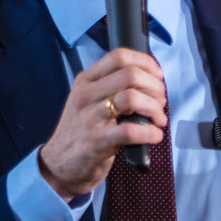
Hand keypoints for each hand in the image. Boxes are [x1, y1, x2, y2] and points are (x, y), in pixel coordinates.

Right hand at [39, 49, 167, 197]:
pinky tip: (154, 136)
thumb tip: (150, 79)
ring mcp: (90, 117)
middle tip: (160, 103)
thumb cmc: (83, 131)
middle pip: (130, 75)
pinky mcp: (96, 141)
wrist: (59, 164)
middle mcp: (86, 94)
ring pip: (132, 98)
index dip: (146, 63)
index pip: (119, 56)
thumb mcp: (90, 101)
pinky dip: (151, 133)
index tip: (158, 77)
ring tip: (158, 120)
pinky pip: (131, 131)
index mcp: (86, 80)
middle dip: (155, 88)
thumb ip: (113, 87)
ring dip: (154, 108)